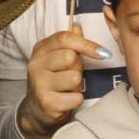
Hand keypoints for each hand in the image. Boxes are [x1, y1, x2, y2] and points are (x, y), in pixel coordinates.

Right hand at [17, 24, 108, 138]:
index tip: (102, 53)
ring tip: (68, 88)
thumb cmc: (50, 80)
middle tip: (71, 74)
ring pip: (75, 78)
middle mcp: (36, 65)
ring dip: (77, 85)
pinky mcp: (47, 103)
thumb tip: (78, 27)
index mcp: (40, 49)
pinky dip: (76, 100)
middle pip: (71, 58)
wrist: (35, 111)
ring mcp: (40, 84)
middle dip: (78, 68)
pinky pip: (76, 98)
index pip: (65, 38)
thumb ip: (68, 43)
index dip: (87, 44)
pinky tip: (66, 100)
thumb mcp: (55, 58)